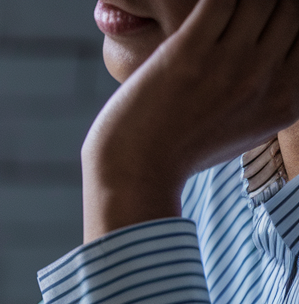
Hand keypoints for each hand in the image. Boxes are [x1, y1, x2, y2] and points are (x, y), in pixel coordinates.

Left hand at [83, 0, 298, 239]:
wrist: (136, 170)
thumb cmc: (184, 148)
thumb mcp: (248, 129)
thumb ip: (272, 93)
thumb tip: (284, 60)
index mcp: (287, 99)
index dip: (287, 18)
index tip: (269, 19)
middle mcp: (265, 80)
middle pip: (288, 9)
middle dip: (268, 5)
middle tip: (241, 14)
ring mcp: (229, 64)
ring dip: (241, 0)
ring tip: (223, 10)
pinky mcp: (189, 52)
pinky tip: (201, 5)